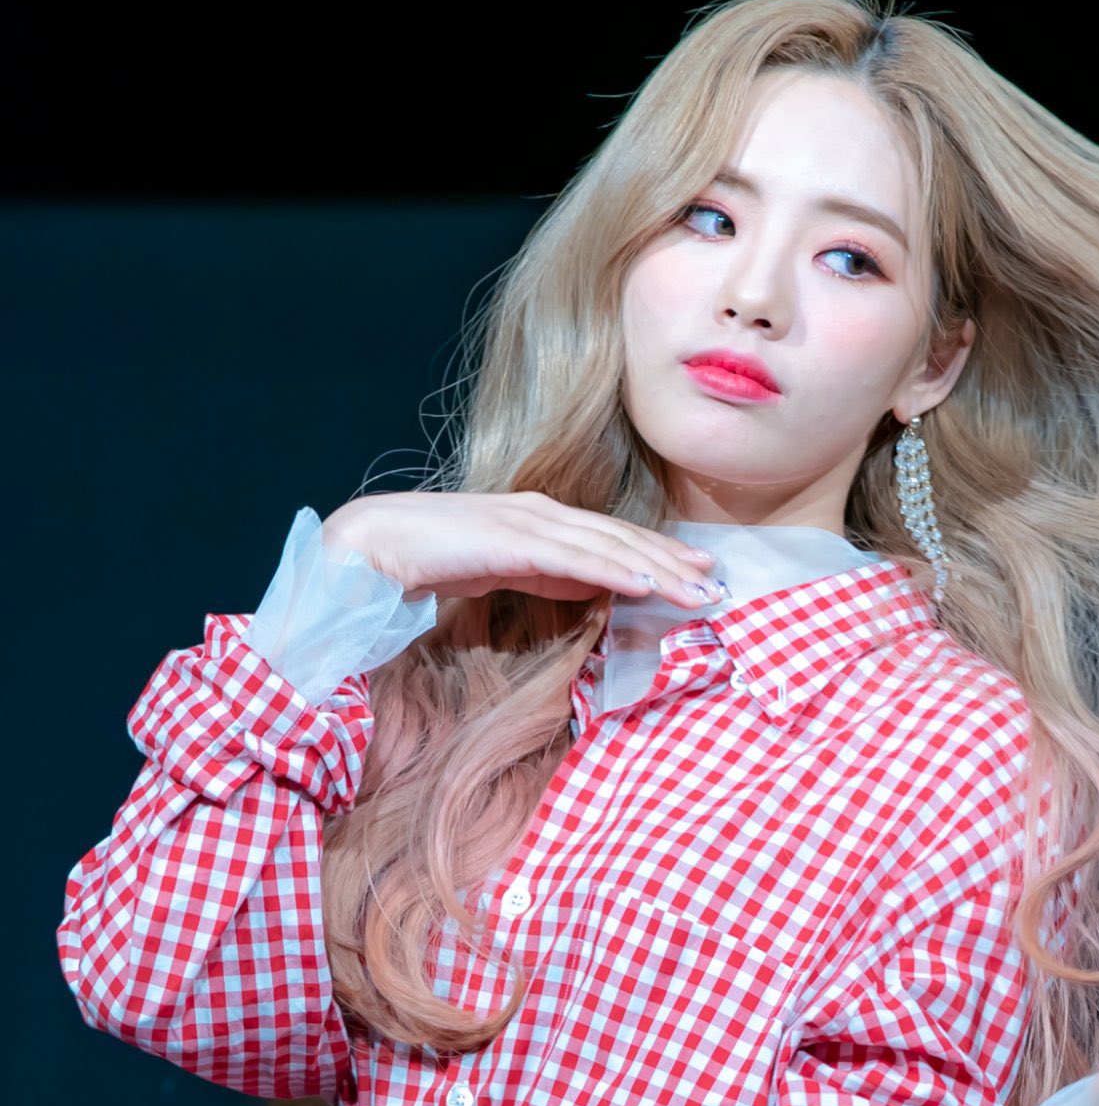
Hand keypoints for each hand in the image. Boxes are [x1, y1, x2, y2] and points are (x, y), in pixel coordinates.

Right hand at [322, 491, 722, 610]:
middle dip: (674, 562)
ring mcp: (529, 522)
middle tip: (720, 584)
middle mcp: (544, 514)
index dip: (660, 554)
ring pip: (609, 547)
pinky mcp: (512, 540)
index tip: (701, 573)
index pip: (614, 539)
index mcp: (543, 521)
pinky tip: (646, 584)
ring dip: (659, 569)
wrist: (371, 545)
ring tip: (699, 590)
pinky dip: (614, 570)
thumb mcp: (507, 572)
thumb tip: (593, 591)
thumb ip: (548, 576)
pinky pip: (574, 559)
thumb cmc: (431, 559)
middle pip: (623, 540)